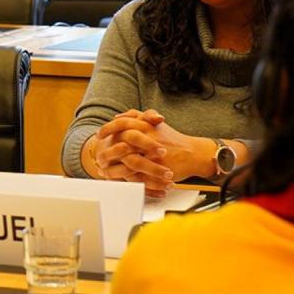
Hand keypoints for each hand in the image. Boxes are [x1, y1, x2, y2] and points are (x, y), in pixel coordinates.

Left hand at [97, 113, 216, 196]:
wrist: (194, 153)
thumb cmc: (173, 139)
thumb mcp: (155, 123)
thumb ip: (138, 116)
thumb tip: (118, 116)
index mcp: (147, 125)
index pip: (122, 123)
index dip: (108, 129)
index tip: (99, 134)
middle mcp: (149, 138)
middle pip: (122, 141)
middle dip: (107, 148)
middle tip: (99, 153)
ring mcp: (153, 154)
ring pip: (127, 160)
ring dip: (114, 165)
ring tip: (104, 168)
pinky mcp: (157, 168)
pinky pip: (138, 174)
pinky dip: (126, 176)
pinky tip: (118, 178)